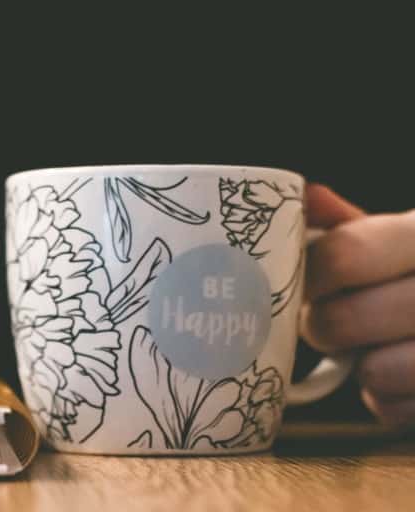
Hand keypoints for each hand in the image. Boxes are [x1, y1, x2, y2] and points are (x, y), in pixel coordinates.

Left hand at [302, 183, 414, 427]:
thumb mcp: (404, 238)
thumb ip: (354, 225)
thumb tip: (303, 197)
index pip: (342, 255)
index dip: (309, 277)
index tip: (305, 285)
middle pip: (340, 321)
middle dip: (323, 326)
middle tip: (329, 321)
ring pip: (373, 372)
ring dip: (360, 365)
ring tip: (371, 347)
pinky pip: (394, 409)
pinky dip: (387, 399)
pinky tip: (401, 376)